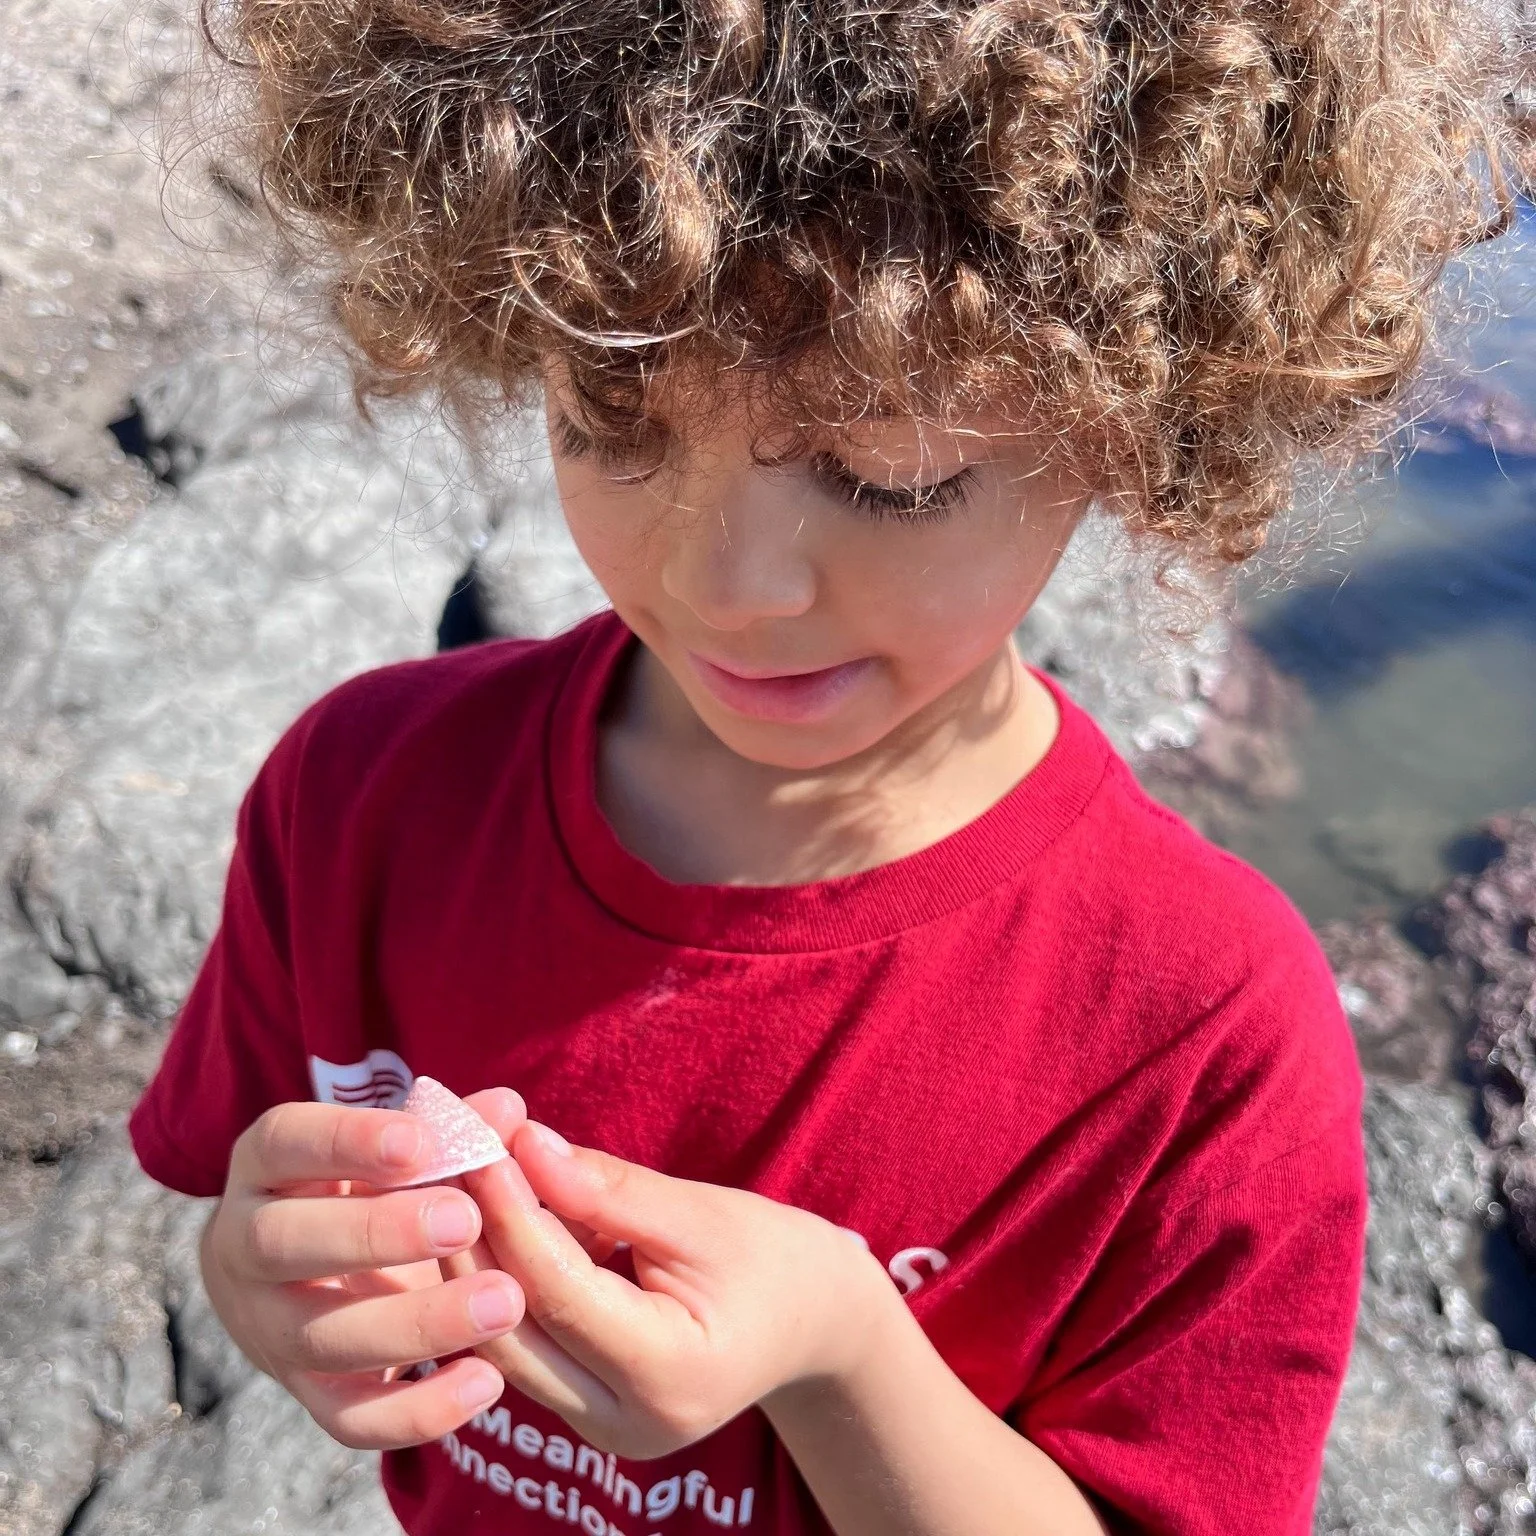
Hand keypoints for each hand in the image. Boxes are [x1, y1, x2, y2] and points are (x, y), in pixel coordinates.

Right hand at [201, 1090, 529, 1449]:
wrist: (299, 1270)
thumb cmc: (364, 1185)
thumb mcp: (392, 1147)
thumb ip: (449, 1128)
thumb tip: (505, 1110)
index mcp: (266, 1165)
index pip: (286, 1142)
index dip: (348, 1141)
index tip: (421, 1143)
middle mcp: (246, 1246)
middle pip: (284, 1243)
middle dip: (377, 1233)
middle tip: (467, 1220)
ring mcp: (267, 1327)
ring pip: (320, 1338)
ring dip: (416, 1323)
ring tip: (503, 1301)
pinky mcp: (303, 1393)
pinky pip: (348, 1419)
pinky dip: (416, 1410)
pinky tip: (486, 1381)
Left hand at [443, 1122, 898, 1460]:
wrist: (811, 1322)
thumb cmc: (772, 1258)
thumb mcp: (702, 1213)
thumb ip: (610, 1188)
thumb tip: (523, 1146)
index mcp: (670, 1376)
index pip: (560, 1291)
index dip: (512, 1212)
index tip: (483, 1142)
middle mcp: (624, 1423)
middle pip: (513, 1328)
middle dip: (474, 1235)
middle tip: (450, 1154)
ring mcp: (600, 1430)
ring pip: (504, 1342)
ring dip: (476, 1256)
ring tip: (462, 1174)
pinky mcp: (584, 1414)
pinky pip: (524, 1342)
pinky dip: (503, 1277)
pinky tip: (491, 1213)